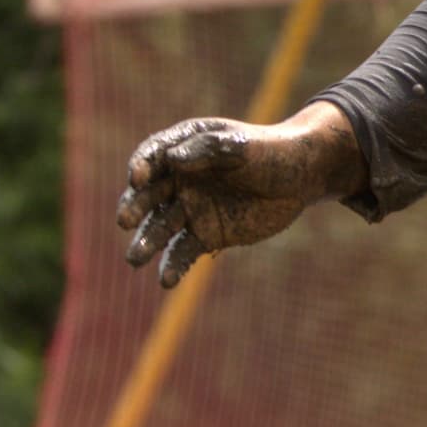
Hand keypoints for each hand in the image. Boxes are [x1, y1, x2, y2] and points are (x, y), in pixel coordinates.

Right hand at [118, 102, 365, 289]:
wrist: (301, 178)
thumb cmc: (272, 152)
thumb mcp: (242, 146)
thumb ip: (206, 150)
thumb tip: (173, 160)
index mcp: (185, 147)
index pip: (153, 155)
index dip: (142, 166)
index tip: (138, 179)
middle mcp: (181, 178)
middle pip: (149, 194)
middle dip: (135, 206)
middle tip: (124, 220)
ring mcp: (191, 208)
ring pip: (161, 227)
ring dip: (147, 242)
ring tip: (134, 258)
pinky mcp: (205, 235)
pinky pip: (183, 252)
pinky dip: (173, 266)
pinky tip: (166, 281)